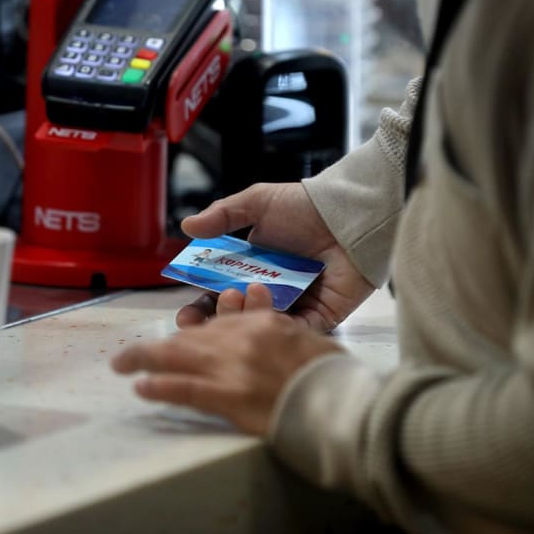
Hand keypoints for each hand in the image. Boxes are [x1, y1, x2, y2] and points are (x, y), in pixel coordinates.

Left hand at [111, 306, 344, 434]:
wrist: (340, 404)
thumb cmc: (331, 374)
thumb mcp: (307, 339)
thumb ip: (279, 324)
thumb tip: (257, 306)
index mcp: (264, 324)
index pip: (218, 323)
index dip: (192, 331)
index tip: (179, 338)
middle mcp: (243, 340)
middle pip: (192, 337)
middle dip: (161, 344)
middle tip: (133, 352)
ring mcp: (234, 368)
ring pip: (178, 357)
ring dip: (144, 358)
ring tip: (121, 363)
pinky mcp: (230, 399)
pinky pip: (186, 389)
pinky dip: (161, 387)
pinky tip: (140, 387)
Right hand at [176, 182, 374, 331]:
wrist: (348, 213)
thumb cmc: (305, 206)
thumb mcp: (258, 202)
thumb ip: (222, 215)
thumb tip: (186, 227)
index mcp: (251, 268)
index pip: (218, 294)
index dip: (200, 307)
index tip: (185, 318)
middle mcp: (271, 290)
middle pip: (237, 317)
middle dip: (217, 323)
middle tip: (206, 322)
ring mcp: (296, 305)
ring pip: (263, 325)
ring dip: (246, 321)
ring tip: (240, 302)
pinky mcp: (321, 315)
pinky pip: (297, 330)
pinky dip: (281, 329)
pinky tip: (266, 320)